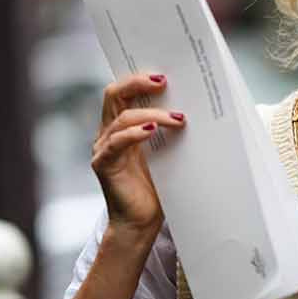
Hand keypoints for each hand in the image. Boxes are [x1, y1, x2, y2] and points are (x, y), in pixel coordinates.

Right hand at [91, 72, 184, 238]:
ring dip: (151, 114)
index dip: (138, 79)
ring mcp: (103, 148)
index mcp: (121, 127)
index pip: (123, 92)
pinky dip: (135, 133)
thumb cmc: (156, 190)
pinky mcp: (103, 164)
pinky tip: (152, 130)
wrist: (141, 224)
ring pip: (122, 117)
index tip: (164, 75)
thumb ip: (169, 132)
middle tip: (164, 81)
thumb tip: (194, 109)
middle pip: (114, 94)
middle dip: (138, 83)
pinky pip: (117, 142)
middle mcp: (108, 133)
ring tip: (177, 119)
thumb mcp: (166, 154)